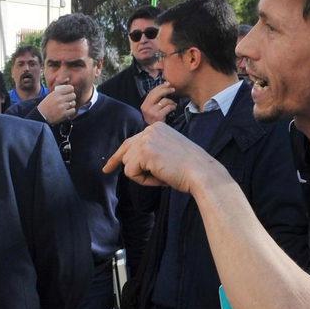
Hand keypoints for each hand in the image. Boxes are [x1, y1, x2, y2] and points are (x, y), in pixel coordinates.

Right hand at [36, 83, 77, 124]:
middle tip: (68, 100)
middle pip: (73, 95)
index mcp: (56, 93)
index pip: (70, 88)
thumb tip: (68, 91)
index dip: (70, 90)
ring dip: (71, 105)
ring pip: (74, 103)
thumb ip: (59, 93)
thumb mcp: (50, 96)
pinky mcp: (64, 114)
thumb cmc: (45, 106)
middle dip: (71, 98)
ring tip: (66, 107)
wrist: (41, 116)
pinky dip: (71, 111)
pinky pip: (73, 110)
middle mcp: (60, 99)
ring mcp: (62, 107)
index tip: (69, 93)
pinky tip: (67, 111)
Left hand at [106, 122, 229, 193]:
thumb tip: (127, 163)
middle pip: (126, 154)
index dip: (119, 156)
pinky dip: (143, 180)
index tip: (108, 167)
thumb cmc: (188, 169)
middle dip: (130, 168)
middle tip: (131, 173)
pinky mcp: (145, 152)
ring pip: (128, 165)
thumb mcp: (166, 153)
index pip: (131, 142)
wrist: (201, 172)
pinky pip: (131, 173)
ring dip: (142, 176)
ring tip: (162, 174)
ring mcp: (146, 139)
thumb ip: (149, 153)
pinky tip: (159, 176)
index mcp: (157, 128)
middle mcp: (150, 130)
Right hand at [141, 82, 179, 125]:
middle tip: (173, 89)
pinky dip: (173, 107)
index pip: (152, 92)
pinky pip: (168, 107)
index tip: (168, 83)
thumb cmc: (155, 118)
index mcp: (144, 105)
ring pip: (164, 101)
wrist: (154, 130)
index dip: (161, 86)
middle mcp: (146, 108)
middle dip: (166, 90)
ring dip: (171, 101)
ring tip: (173, 104)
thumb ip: (156, 98)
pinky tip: (173, 108)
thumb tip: (166, 84)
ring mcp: (152, 112)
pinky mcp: (158, 116)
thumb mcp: (152, 108)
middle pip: (157, 94)